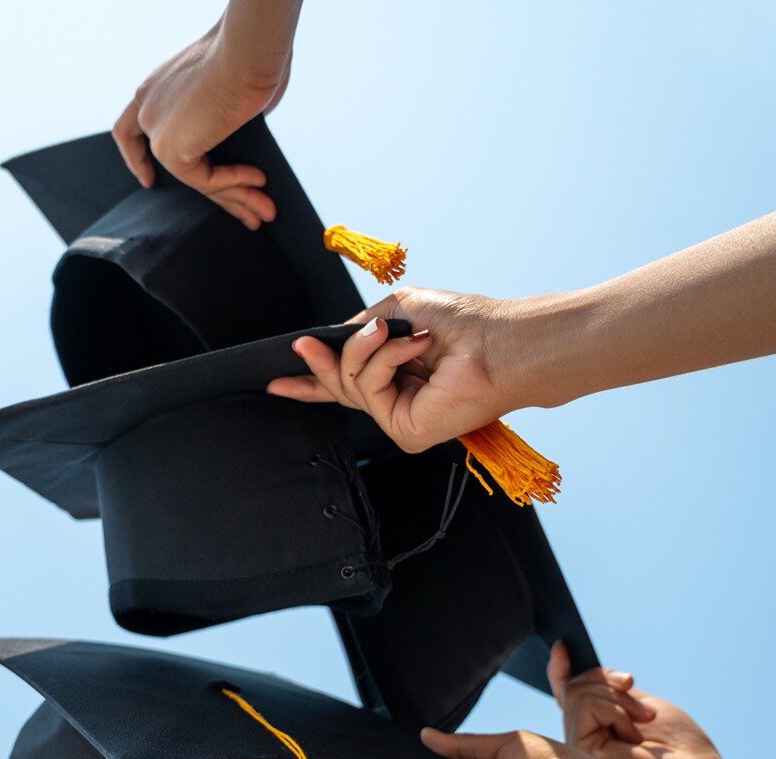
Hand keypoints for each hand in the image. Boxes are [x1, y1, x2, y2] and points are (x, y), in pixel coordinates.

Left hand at [112, 18, 287, 227]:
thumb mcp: (228, 93)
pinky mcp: (167, 148)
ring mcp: (155, 128)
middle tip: (248, 213)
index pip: (129, 130)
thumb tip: (239, 150)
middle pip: (175, 166)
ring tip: (266, 212)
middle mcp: (147, 108)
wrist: (247, 51)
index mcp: (155, 89)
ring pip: (196, 179)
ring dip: (237, 200)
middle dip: (220, 195)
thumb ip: (221, 123)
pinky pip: (206, 181)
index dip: (135, 158)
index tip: (147, 181)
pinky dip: (236, 185)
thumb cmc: (248, 60)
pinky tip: (259, 181)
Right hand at [268, 288, 536, 451]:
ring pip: (350, 385)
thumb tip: (332, 341)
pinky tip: (413, 346)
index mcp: (398, 371)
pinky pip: (369, 390)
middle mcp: (398, 398)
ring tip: (392, 332)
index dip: (311, 381)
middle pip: (339, 386)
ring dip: (366, 349)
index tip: (277, 379)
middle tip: (302, 345)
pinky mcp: (404, 431)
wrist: (498, 343)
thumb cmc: (463, 323)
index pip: (347, 380)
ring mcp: (400, 417)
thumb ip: (362, 328)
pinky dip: (387, 360)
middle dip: (321, 362)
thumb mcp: (398, 310)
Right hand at [547, 642, 752, 758]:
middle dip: (605, 679)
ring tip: (643, 720)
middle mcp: (581, 737)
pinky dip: (616, 710)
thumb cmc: (679, 745)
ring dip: (617, 697)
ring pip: (577, 693)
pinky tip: (633, 735)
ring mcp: (579, 746)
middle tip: (637, 694)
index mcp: (596, 726)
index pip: (565, 693)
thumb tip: (579, 665)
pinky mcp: (582, 751)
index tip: (564, 645)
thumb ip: (608, 690)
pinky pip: (587, 706)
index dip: (559, 668)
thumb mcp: (639, 704)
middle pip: (573, 686)